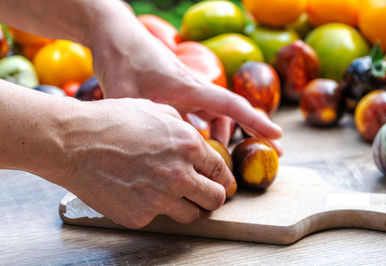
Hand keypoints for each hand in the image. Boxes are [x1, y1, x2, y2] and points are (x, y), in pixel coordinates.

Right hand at [56, 98, 234, 227]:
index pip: (221, 172)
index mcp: (188, 145)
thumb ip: (182, 127)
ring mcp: (160, 199)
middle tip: (204, 195)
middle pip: (215, 199)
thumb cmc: (111, 121)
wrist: (73, 142)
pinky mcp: (139, 216)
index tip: (219, 183)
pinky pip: (158, 218)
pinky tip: (139, 194)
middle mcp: (179, 174)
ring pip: (192, 215)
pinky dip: (153, 209)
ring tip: (172, 196)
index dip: (222, 179)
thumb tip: (195, 141)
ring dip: (187, 207)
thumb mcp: (154, 109)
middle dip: (213, 197)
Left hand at [88, 12, 282, 152]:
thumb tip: (148, 154)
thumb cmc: (122, 60)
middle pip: (231, 114)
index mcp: (190, 88)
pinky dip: (205, 130)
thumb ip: (140, 123)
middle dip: (252, 133)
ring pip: (215, 117)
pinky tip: (200, 144)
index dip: (256, 122)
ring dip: (224, 136)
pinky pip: (199, 116)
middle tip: (270, 155)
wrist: (115, 37)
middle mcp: (194, 90)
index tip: (278, 136)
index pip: (232, 105)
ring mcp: (186, 93)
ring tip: (225, 160)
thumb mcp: (125, 95)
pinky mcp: (175, 94)